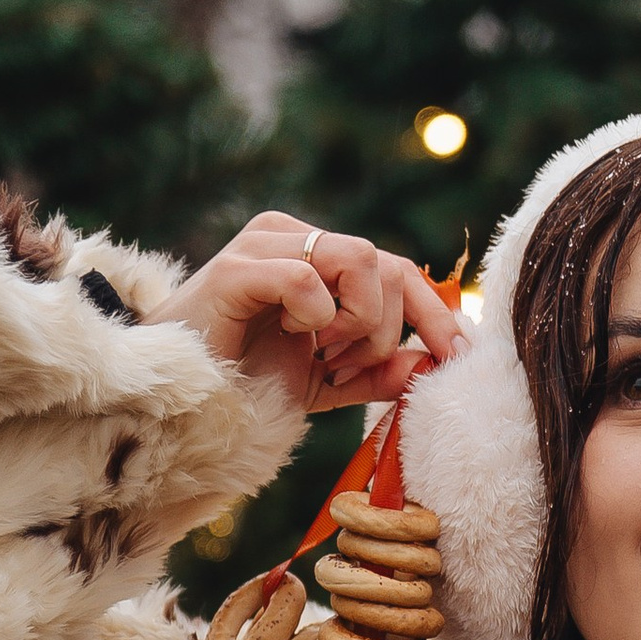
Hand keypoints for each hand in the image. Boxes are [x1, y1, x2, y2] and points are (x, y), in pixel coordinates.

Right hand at [147, 213, 466, 411]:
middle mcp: (294, 237)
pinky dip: (316, 317)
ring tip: (323, 354)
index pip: (400, 270)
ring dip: (359, 322)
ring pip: (361, 258)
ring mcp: (264, 246)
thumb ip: (380, 373)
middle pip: (389, 264)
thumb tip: (432, 363)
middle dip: (389, 330)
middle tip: (351, 369)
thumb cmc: (245, 384)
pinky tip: (293, 337)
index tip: (460, 358)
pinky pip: (306, 278)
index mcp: (319, 258)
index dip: (437, 315)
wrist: (180, 401)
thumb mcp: (329, 383)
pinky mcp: (235, 269)